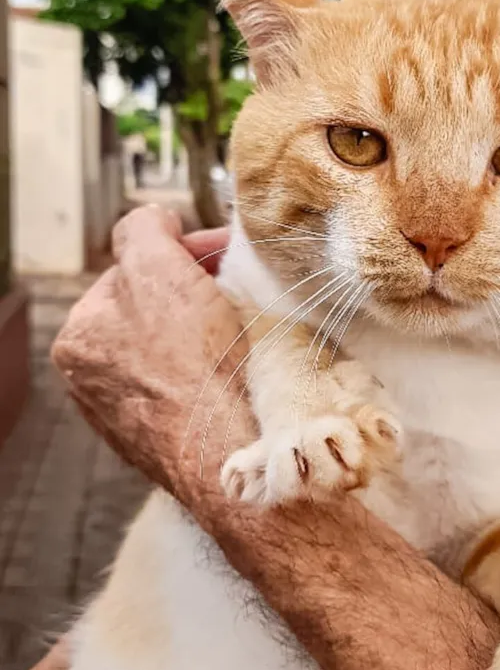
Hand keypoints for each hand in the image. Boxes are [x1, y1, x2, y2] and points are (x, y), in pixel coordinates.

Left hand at [52, 206, 250, 503]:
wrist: (229, 449)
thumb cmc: (191, 363)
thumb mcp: (156, 266)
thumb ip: (144, 227)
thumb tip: (155, 220)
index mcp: (78, 339)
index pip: (133, 273)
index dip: (182, 254)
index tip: (222, 253)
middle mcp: (97, 384)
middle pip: (157, 313)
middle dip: (198, 293)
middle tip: (241, 288)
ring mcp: (135, 419)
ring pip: (180, 352)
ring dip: (212, 332)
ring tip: (249, 326)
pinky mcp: (177, 443)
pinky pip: (201, 390)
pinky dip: (221, 372)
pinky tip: (245, 368)